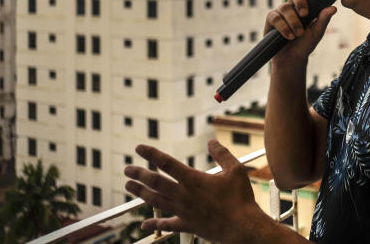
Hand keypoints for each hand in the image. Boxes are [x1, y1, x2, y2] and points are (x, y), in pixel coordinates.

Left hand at [124, 139, 271, 243]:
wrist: (242, 227)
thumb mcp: (235, 170)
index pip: (166, 163)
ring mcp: (183, 212)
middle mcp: (184, 195)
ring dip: (140, 193)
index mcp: (193, 180)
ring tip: (129, 187)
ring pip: (156, 201)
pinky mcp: (187, 225)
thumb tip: (211, 141)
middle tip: (126, 169)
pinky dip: (154, 224)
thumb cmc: (241, 198)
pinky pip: (166, 225)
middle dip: (139, 174)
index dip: (151, 154)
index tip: (139, 148)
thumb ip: (222, 153)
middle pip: (155, 182)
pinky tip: (144, 225)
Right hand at [264, 0, 336, 65]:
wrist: (292, 59)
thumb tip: (333, 8)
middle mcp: (293, 6)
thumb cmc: (305, 44)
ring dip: (293, 22)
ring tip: (298, 34)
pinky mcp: (271, 20)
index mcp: (306, 5)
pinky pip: (276, 18)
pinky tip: (289, 36)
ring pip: (285, 8)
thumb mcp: (317, 33)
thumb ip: (323, 20)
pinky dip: (284, 27)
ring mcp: (281, 12)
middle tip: (305, 14)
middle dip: (300, 0)